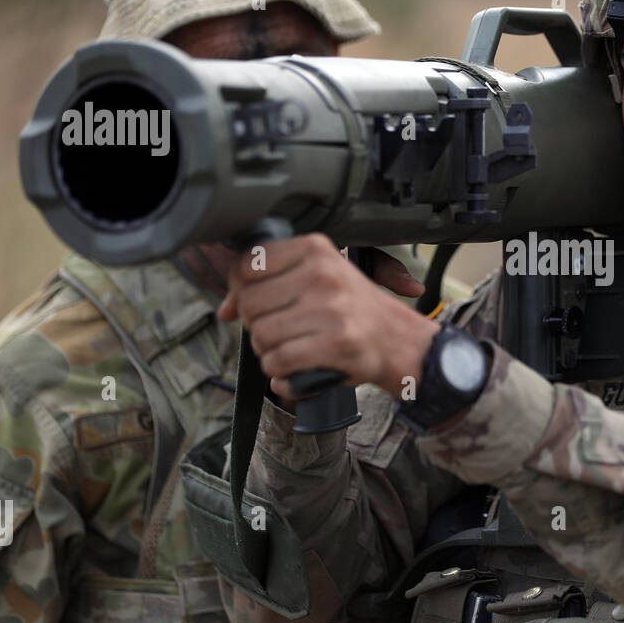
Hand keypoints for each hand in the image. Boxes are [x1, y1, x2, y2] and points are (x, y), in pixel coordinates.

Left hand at [217, 235, 439, 402]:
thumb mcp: (317, 280)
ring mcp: (331, 309)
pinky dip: (279, 373)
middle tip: (280, 331)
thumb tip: (224, 310)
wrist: (399, 341)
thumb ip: (268, 286)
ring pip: (261, 336)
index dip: (241, 291)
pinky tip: (294, 369)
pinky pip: (279, 362)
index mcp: (316, 249)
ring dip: (267, 352)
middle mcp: (323, 274)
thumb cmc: (353, 309)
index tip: (258, 304)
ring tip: (290, 349)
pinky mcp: (336, 343)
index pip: (247, 266)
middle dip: (256, 326)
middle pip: (250, 305)